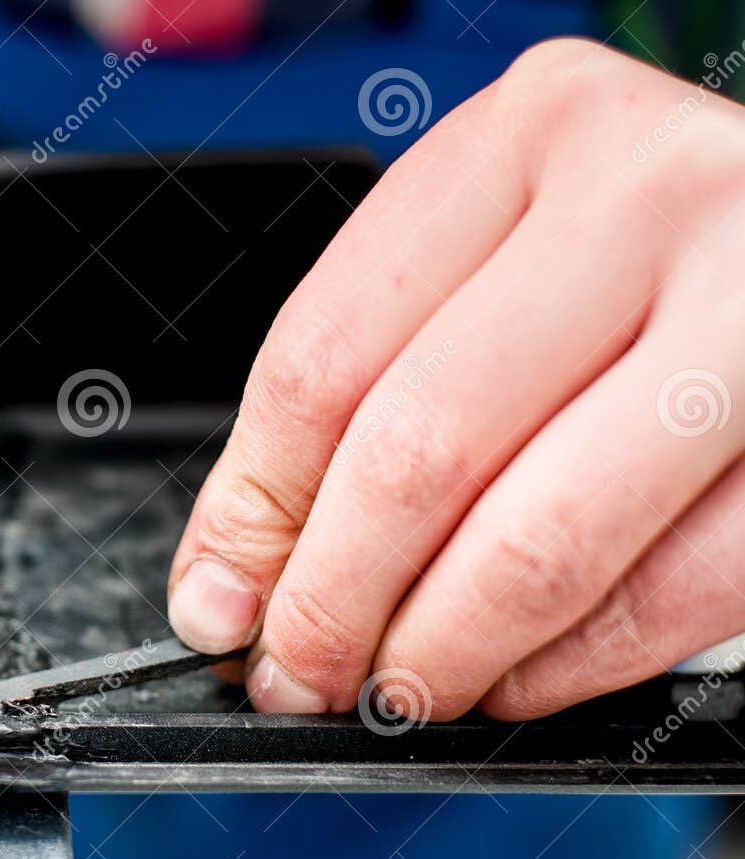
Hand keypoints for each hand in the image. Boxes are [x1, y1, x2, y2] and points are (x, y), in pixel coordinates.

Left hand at [167, 38, 744, 720]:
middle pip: (418, 454)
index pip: (325, 358)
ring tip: (396, 689)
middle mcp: (653, 201)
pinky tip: (512, 674)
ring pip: (539, 542)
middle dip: (331, 604)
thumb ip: (353, 403)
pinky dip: (563, 670)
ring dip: (439, 655)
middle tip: (300, 670)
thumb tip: (226, 583)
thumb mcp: (487, 271)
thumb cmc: (649, 254)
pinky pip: (668, 599)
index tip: (222, 600)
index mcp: (533, 137)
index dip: (252, 515)